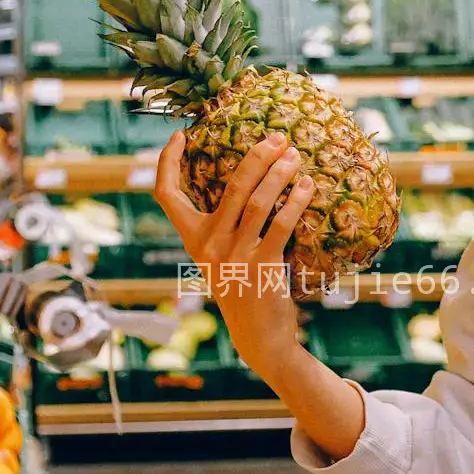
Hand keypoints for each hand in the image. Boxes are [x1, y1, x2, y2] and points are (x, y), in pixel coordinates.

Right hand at [154, 129, 313, 378]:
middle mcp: (210, 245)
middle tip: (277, 137)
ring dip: (279, 173)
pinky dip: (295, 202)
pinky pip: (280, 224)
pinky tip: (307, 187)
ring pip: (256, 201)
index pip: (166, 196)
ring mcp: (235, 255)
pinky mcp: (262, 265)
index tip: (178, 137)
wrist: (259, 337)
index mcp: (194, 240)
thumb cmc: (244, 290)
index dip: (166, 163)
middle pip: (229, 186)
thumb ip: (224, 228)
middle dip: (256, 156)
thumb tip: (247, 182)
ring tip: (295, 156)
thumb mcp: (222, 259)